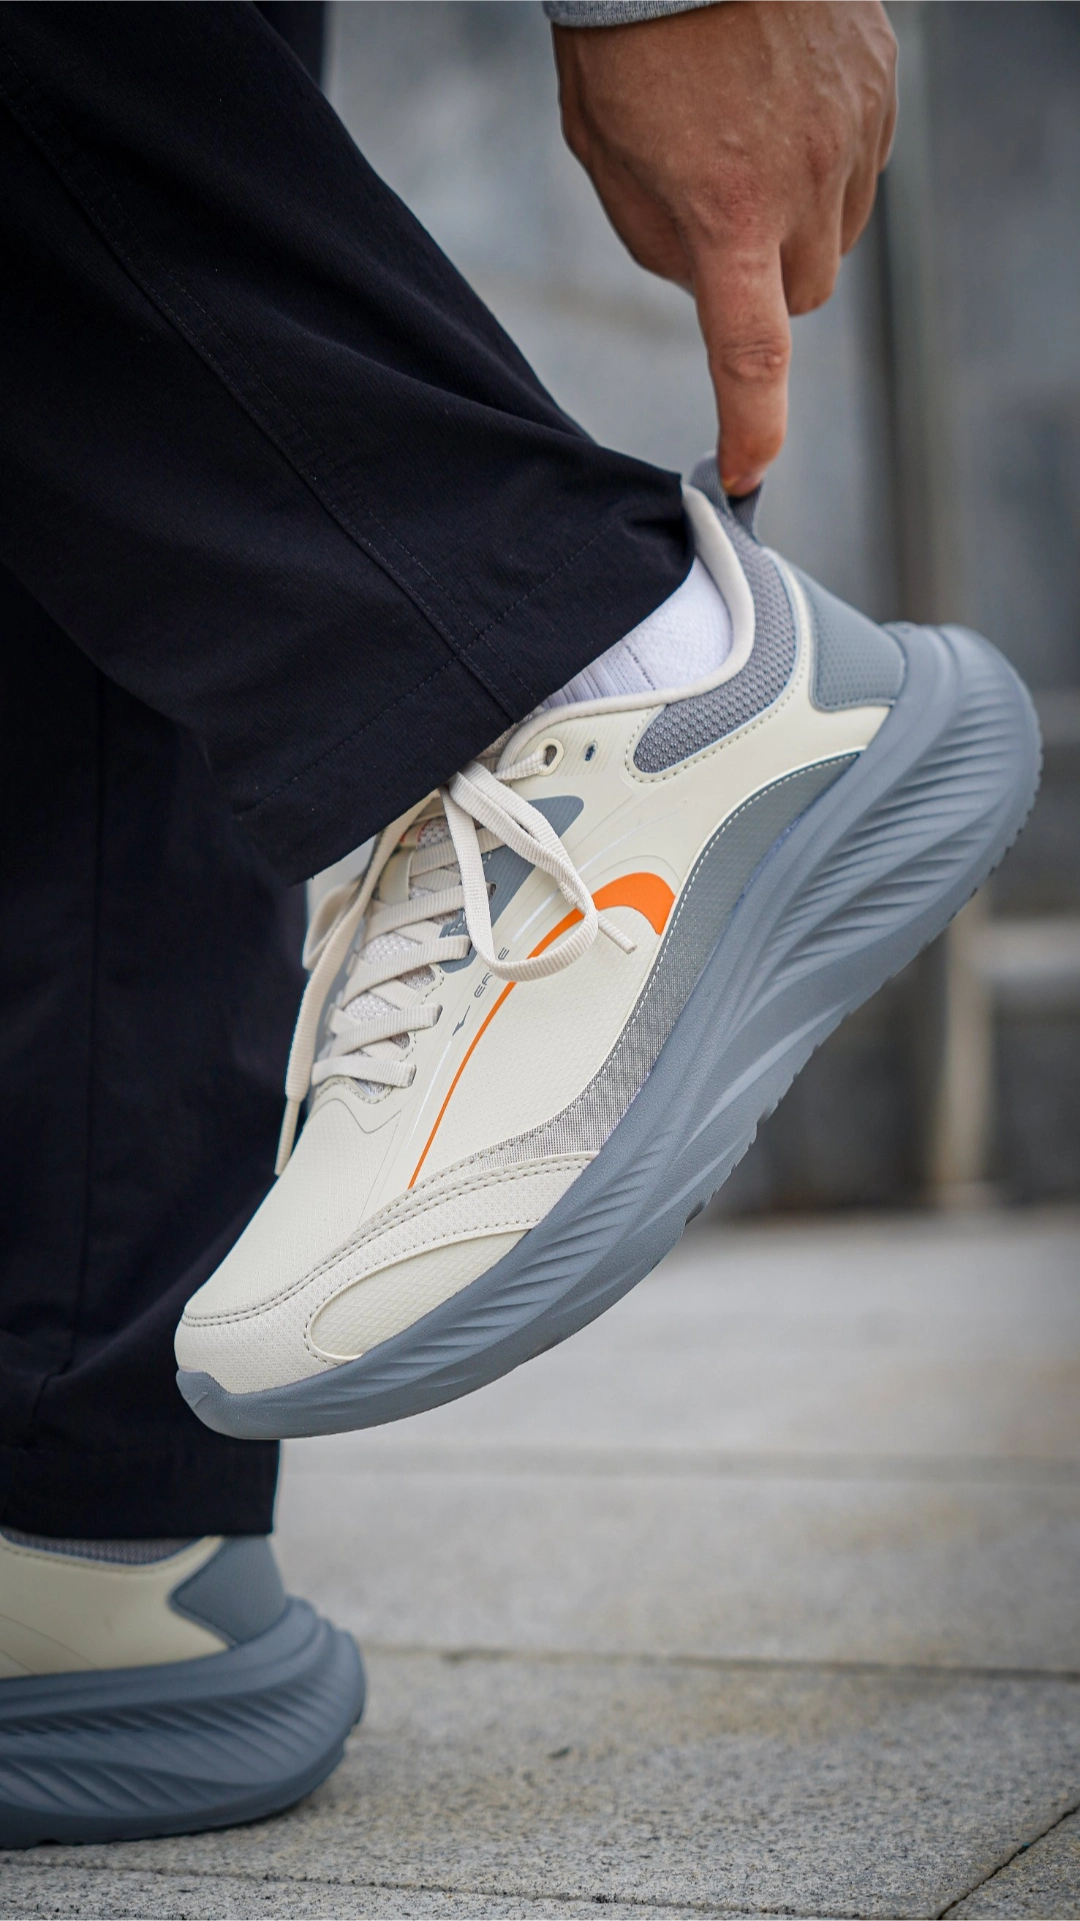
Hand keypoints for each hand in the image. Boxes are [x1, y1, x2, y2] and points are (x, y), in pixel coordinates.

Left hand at [552, 0, 896, 494]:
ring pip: (835, 233)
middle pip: (801, 294)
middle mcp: (806, 184)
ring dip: (795, 224)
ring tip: (743, 149)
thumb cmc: (629, 34)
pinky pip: (861, 167)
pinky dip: (824, 166)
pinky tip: (780, 113)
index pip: (750, 351)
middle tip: (715, 225)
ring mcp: (854, 135)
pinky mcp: (879, 91)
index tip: (747, 473)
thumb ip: (658, 240)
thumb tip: (710, 284)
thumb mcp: (607, 153)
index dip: (752, 423)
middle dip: (762, 286)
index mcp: (727, 210)